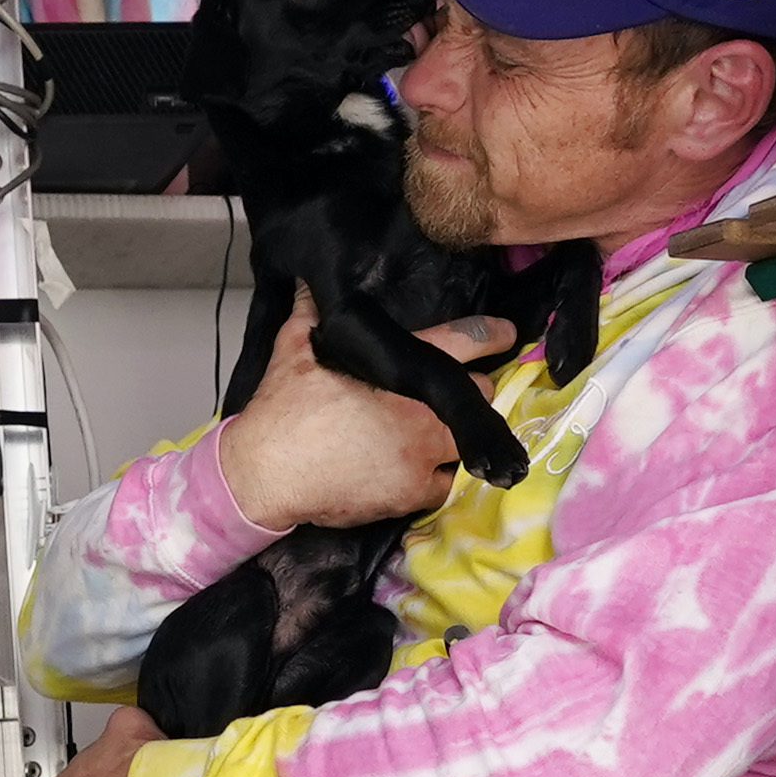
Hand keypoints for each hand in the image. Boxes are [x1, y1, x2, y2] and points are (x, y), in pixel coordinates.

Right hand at [219, 279, 517, 532]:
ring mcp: (422, 453)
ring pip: (466, 441)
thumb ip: (310, 313)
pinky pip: (446, 484)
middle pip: (480, 393)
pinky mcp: (413, 492)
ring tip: (435, 438)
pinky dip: (436, 479)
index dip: (494, 335)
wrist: (267, 473)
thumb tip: (311, 284)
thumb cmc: (281, 412)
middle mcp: (422, 410)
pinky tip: (416, 473)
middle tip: (449, 398)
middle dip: (471, 392)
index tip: (508, 334)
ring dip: (456, 437)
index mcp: (400, 369)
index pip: (465, 341)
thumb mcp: (293, 349)